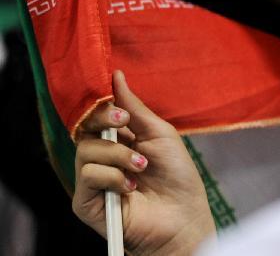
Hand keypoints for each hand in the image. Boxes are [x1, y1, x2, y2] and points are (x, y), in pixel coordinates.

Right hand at [73, 71, 215, 254]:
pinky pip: (88, 175)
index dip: (103, 107)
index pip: (97, 117)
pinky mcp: (85, 202)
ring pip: (86, 151)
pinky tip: (130, 187)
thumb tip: (116, 76)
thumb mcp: (160, 134)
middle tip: (124, 124)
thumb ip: (135, 108)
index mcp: (119, 140)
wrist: (183, 216)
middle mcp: (102, 158)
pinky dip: (112, 177)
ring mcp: (92, 181)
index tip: (119, 108)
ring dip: (118, 155)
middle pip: (84, 129)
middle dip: (103, 121)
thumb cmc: (177, 176)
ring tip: (141, 166)